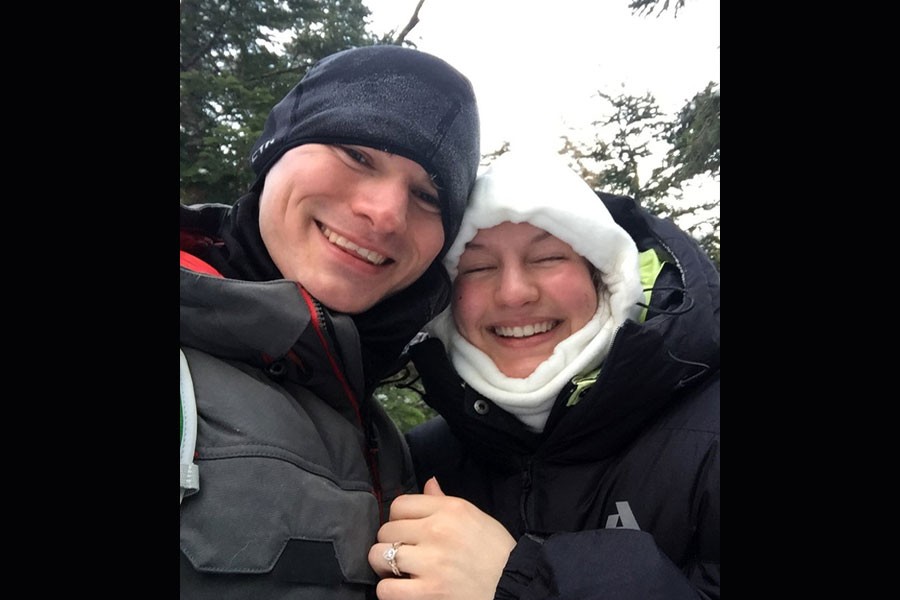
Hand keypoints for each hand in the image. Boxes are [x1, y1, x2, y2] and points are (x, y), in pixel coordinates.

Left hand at [368, 477, 516, 599]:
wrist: (516, 587)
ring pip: (378, 557)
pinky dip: (391, 591)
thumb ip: (445, 502)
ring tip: (401, 572)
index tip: (407, 532)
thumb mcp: (476, 518)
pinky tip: (405, 590)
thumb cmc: (497, 553)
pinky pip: (386, 589)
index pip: (399, 504)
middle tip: (406, 554)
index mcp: (450, 510)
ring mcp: (431, 564)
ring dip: (386, 567)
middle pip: (386, 530)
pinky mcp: (427, 594)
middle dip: (391, 543)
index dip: (399, 520)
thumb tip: (429, 483)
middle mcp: (437, 532)